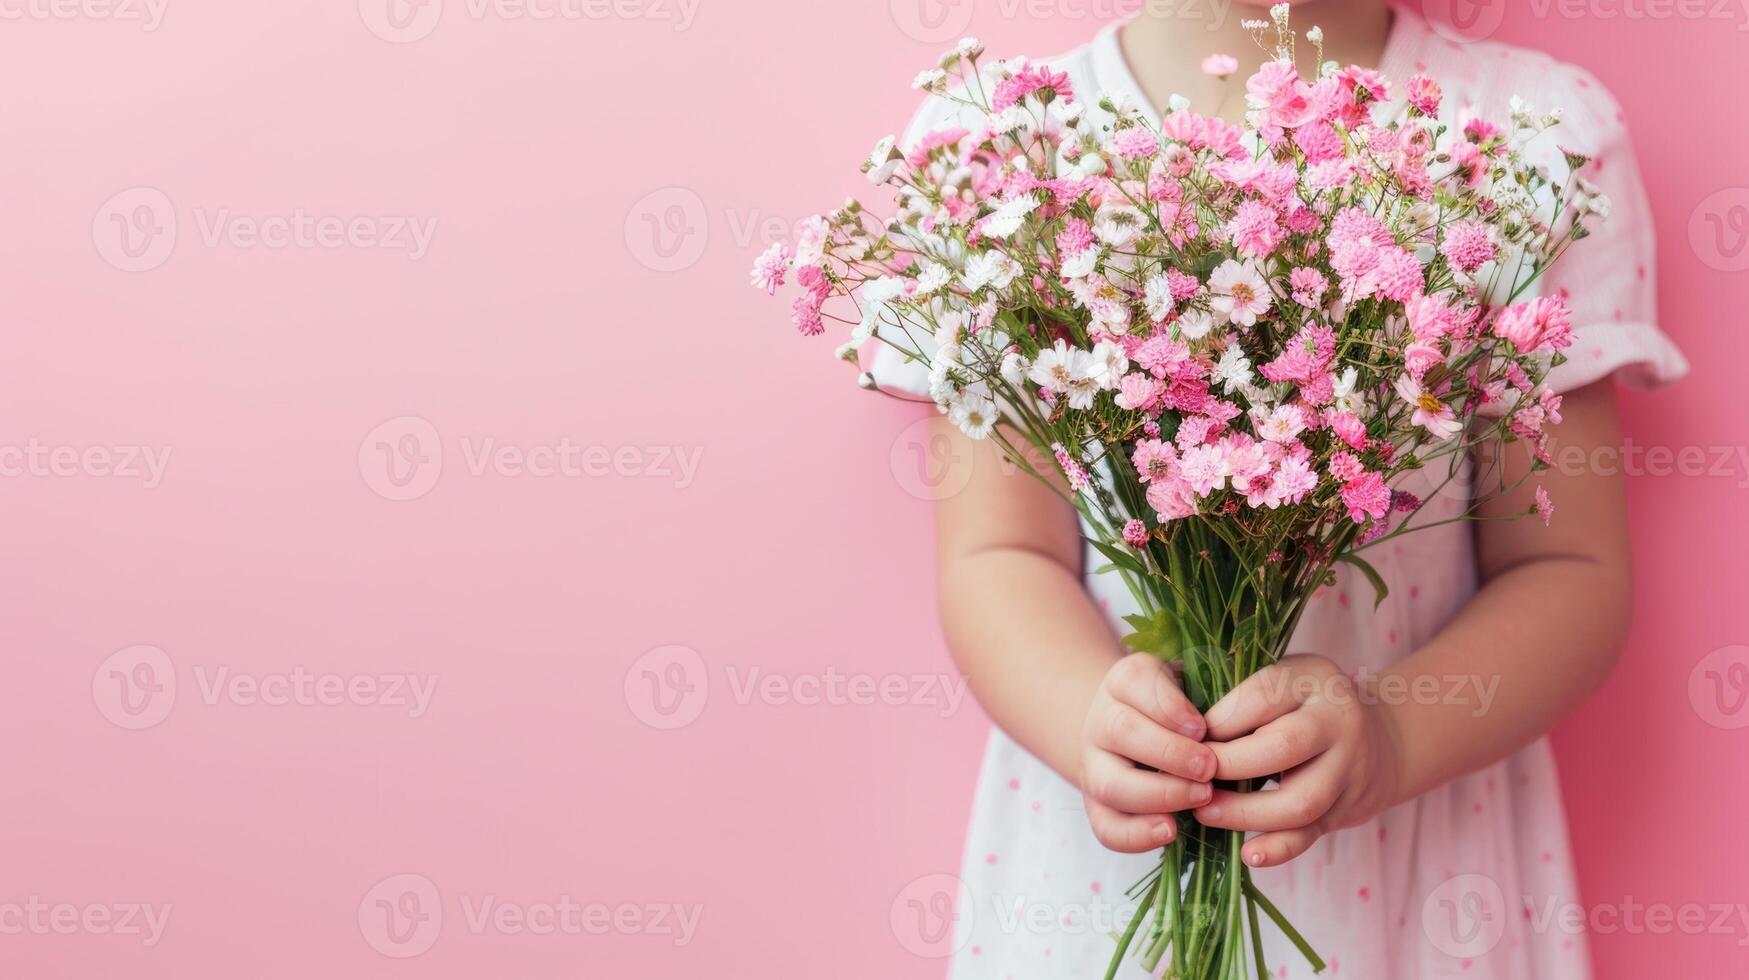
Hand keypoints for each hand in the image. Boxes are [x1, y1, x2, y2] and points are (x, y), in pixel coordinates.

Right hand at [1079, 652, 1218, 852]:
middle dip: (1168, 753)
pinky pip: (1106, 827)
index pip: (1136, 682)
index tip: (1202, 727)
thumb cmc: (1177, 708)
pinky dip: (1136, 835)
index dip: (1168, 707)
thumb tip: (1237, 721)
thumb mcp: (1190, 685)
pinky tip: (1171, 831)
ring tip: (1201, 798)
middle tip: (1209, 768)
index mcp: (1124, 682)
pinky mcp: (1097, 805)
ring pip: (1109, 783)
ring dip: (1158, 794)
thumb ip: (1208, 694)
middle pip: (1120, 731)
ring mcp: (1093, 766)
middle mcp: (1100, 721)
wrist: (1131, 731)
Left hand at [1192, 654, 1402, 868]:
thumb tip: (1178, 723)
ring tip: (1204, 811)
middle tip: (1190, 776)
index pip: (1263, 695)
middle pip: (1283, 747)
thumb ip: (1241, 692)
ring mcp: (1348, 770)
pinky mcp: (1345, 810)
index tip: (1185, 736)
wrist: (1382, 738)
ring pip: (1299, 801)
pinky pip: (1311, 834)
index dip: (1219, 719)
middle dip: (1228, 766)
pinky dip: (1278, 848)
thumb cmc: (1307, 702)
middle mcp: (1339, 723)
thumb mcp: (1282, 677)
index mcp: (1314, 680)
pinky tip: (1246, 854)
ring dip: (1244, 813)